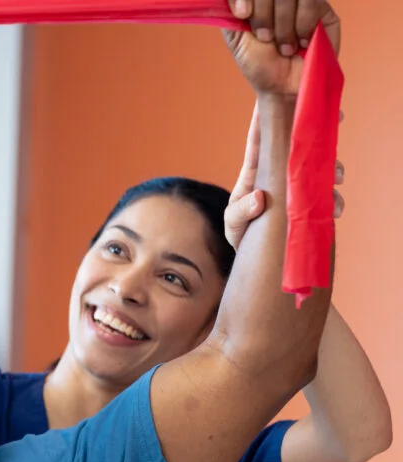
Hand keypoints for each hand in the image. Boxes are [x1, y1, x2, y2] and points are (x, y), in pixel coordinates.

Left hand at [224, 0, 340, 96]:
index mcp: (258, 0)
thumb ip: (230, 11)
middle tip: (265, 38)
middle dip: (263, 14)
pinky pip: (312, 2)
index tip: (243, 15)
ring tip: (284, 47)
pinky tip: (301, 43)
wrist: (282, 87)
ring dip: (284, 22)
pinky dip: (303, 24)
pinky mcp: (324, 10)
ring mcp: (303, 1)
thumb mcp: (236, 37)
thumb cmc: (259, 63)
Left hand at [224, 102, 344, 249]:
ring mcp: (294, 189)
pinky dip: (333, 201)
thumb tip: (259, 198)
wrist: (255, 258)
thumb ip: (239, 212)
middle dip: (316, 135)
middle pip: (297, 148)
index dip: (268, 116)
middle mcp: (276, 176)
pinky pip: (324, 198)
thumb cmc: (240, 233)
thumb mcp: (232, 223)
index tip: (278, 95)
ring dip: (330, 168)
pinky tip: (335, 208)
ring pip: (316, 169)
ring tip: (336, 176)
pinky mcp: (307, 206)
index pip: (260, 140)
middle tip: (334, 124)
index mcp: (254, 173)